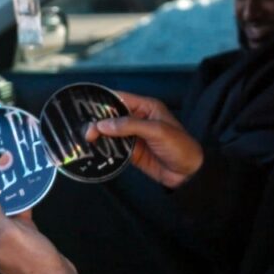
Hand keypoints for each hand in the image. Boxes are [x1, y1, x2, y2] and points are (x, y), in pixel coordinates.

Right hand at [85, 91, 202, 187]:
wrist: (189, 174)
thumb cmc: (180, 147)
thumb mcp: (157, 131)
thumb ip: (129, 125)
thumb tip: (103, 124)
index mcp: (147, 107)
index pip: (121, 98)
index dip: (104, 100)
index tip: (85, 105)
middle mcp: (139, 119)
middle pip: (112, 116)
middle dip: (98, 120)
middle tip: (86, 129)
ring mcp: (134, 136)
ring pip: (110, 132)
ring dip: (98, 135)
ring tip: (85, 139)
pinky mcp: (132, 152)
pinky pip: (114, 147)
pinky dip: (104, 148)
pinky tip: (94, 149)